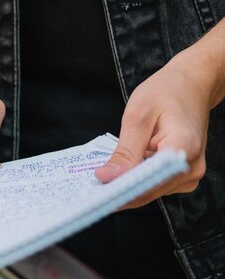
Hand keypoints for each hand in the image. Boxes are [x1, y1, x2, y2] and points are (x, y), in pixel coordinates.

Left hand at [95, 54, 213, 208]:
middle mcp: (190, 168)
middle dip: (118, 191)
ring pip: (149, 191)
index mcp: (182, 150)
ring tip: (102, 178)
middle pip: (148, 191)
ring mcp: (188, 174)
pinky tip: (120, 171)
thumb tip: (106, 177)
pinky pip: (154, 184)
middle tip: (89, 188)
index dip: (119, 191)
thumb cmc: (165, 93)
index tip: (94, 193)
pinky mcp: (182, 175)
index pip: (148, 182)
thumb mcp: (138, 116)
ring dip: (125, 187)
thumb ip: (125, 151)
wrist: (190, 86)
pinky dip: (135, 180)